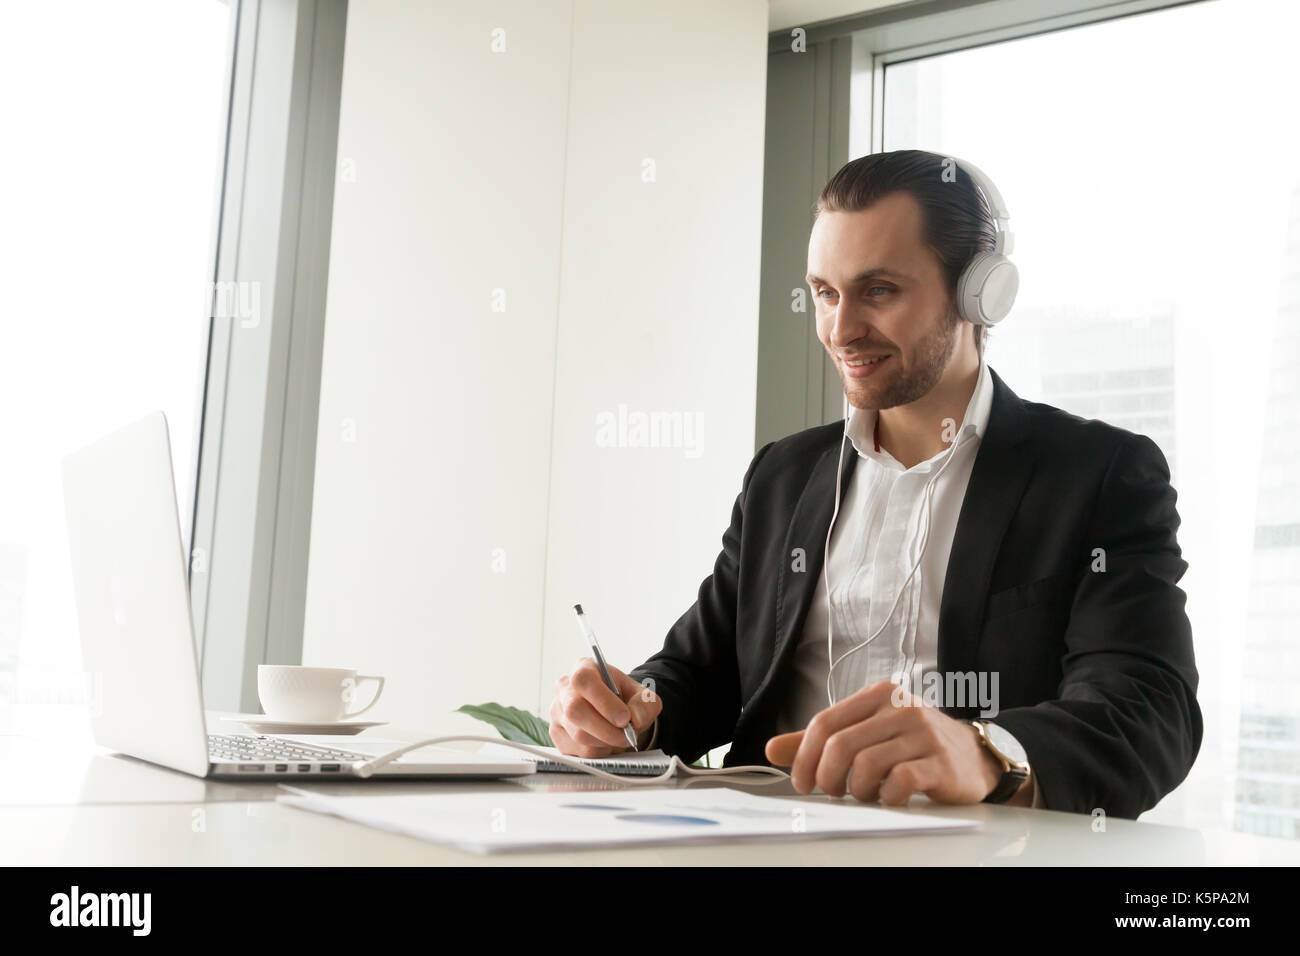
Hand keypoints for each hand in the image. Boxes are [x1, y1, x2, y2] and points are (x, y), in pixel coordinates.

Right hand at [549, 658, 661, 757]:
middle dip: (606, 729)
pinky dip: (597, 753)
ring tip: (619, 737)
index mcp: (584, 669)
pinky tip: (605, 743)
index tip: (625, 718)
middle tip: (627, 735)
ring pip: (577, 735)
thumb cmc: (625, 699)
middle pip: (575, 711)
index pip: (583, 681)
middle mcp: (564, 689)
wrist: (616, 712)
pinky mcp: (557, 734)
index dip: (604, 702)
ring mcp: (557, 712)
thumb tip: (635, 720)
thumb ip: (644, 704)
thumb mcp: (642, 696)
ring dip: (605, 743)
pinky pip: (576, 751)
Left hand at [764, 679, 1022, 805]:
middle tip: (832, 792)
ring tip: (865, 794)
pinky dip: (886, 797)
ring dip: (856, 790)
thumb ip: (823, 740)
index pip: (824, 722)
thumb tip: (773, 749)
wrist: (976, 757)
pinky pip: (899, 782)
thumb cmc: (914, 745)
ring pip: (866, 765)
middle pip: (840, 745)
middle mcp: (900, 708)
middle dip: (826, 777)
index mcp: (877, 695)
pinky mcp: (940, 762)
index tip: (801, 781)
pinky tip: (890, 799)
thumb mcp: (869, 732)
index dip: (804, 755)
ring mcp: (922, 734)